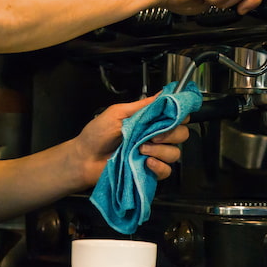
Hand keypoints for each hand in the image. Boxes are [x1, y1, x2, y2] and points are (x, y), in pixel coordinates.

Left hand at [74, 95, 190, 184]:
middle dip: (171, 134)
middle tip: (152, 135)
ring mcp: (154, 155)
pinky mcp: (150, 172)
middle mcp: (155, 137)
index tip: (174, 116)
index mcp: (149, 121)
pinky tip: (146, 163)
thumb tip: (162, 94)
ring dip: (160, 150)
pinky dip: (159, 166)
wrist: (85, 158)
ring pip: (175, 153)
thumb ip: (142, 106)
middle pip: (182, 134)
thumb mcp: (118, 113)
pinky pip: (166, 170)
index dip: (180, 115)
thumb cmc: (97, 134)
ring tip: (141, 149)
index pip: (177, 116)